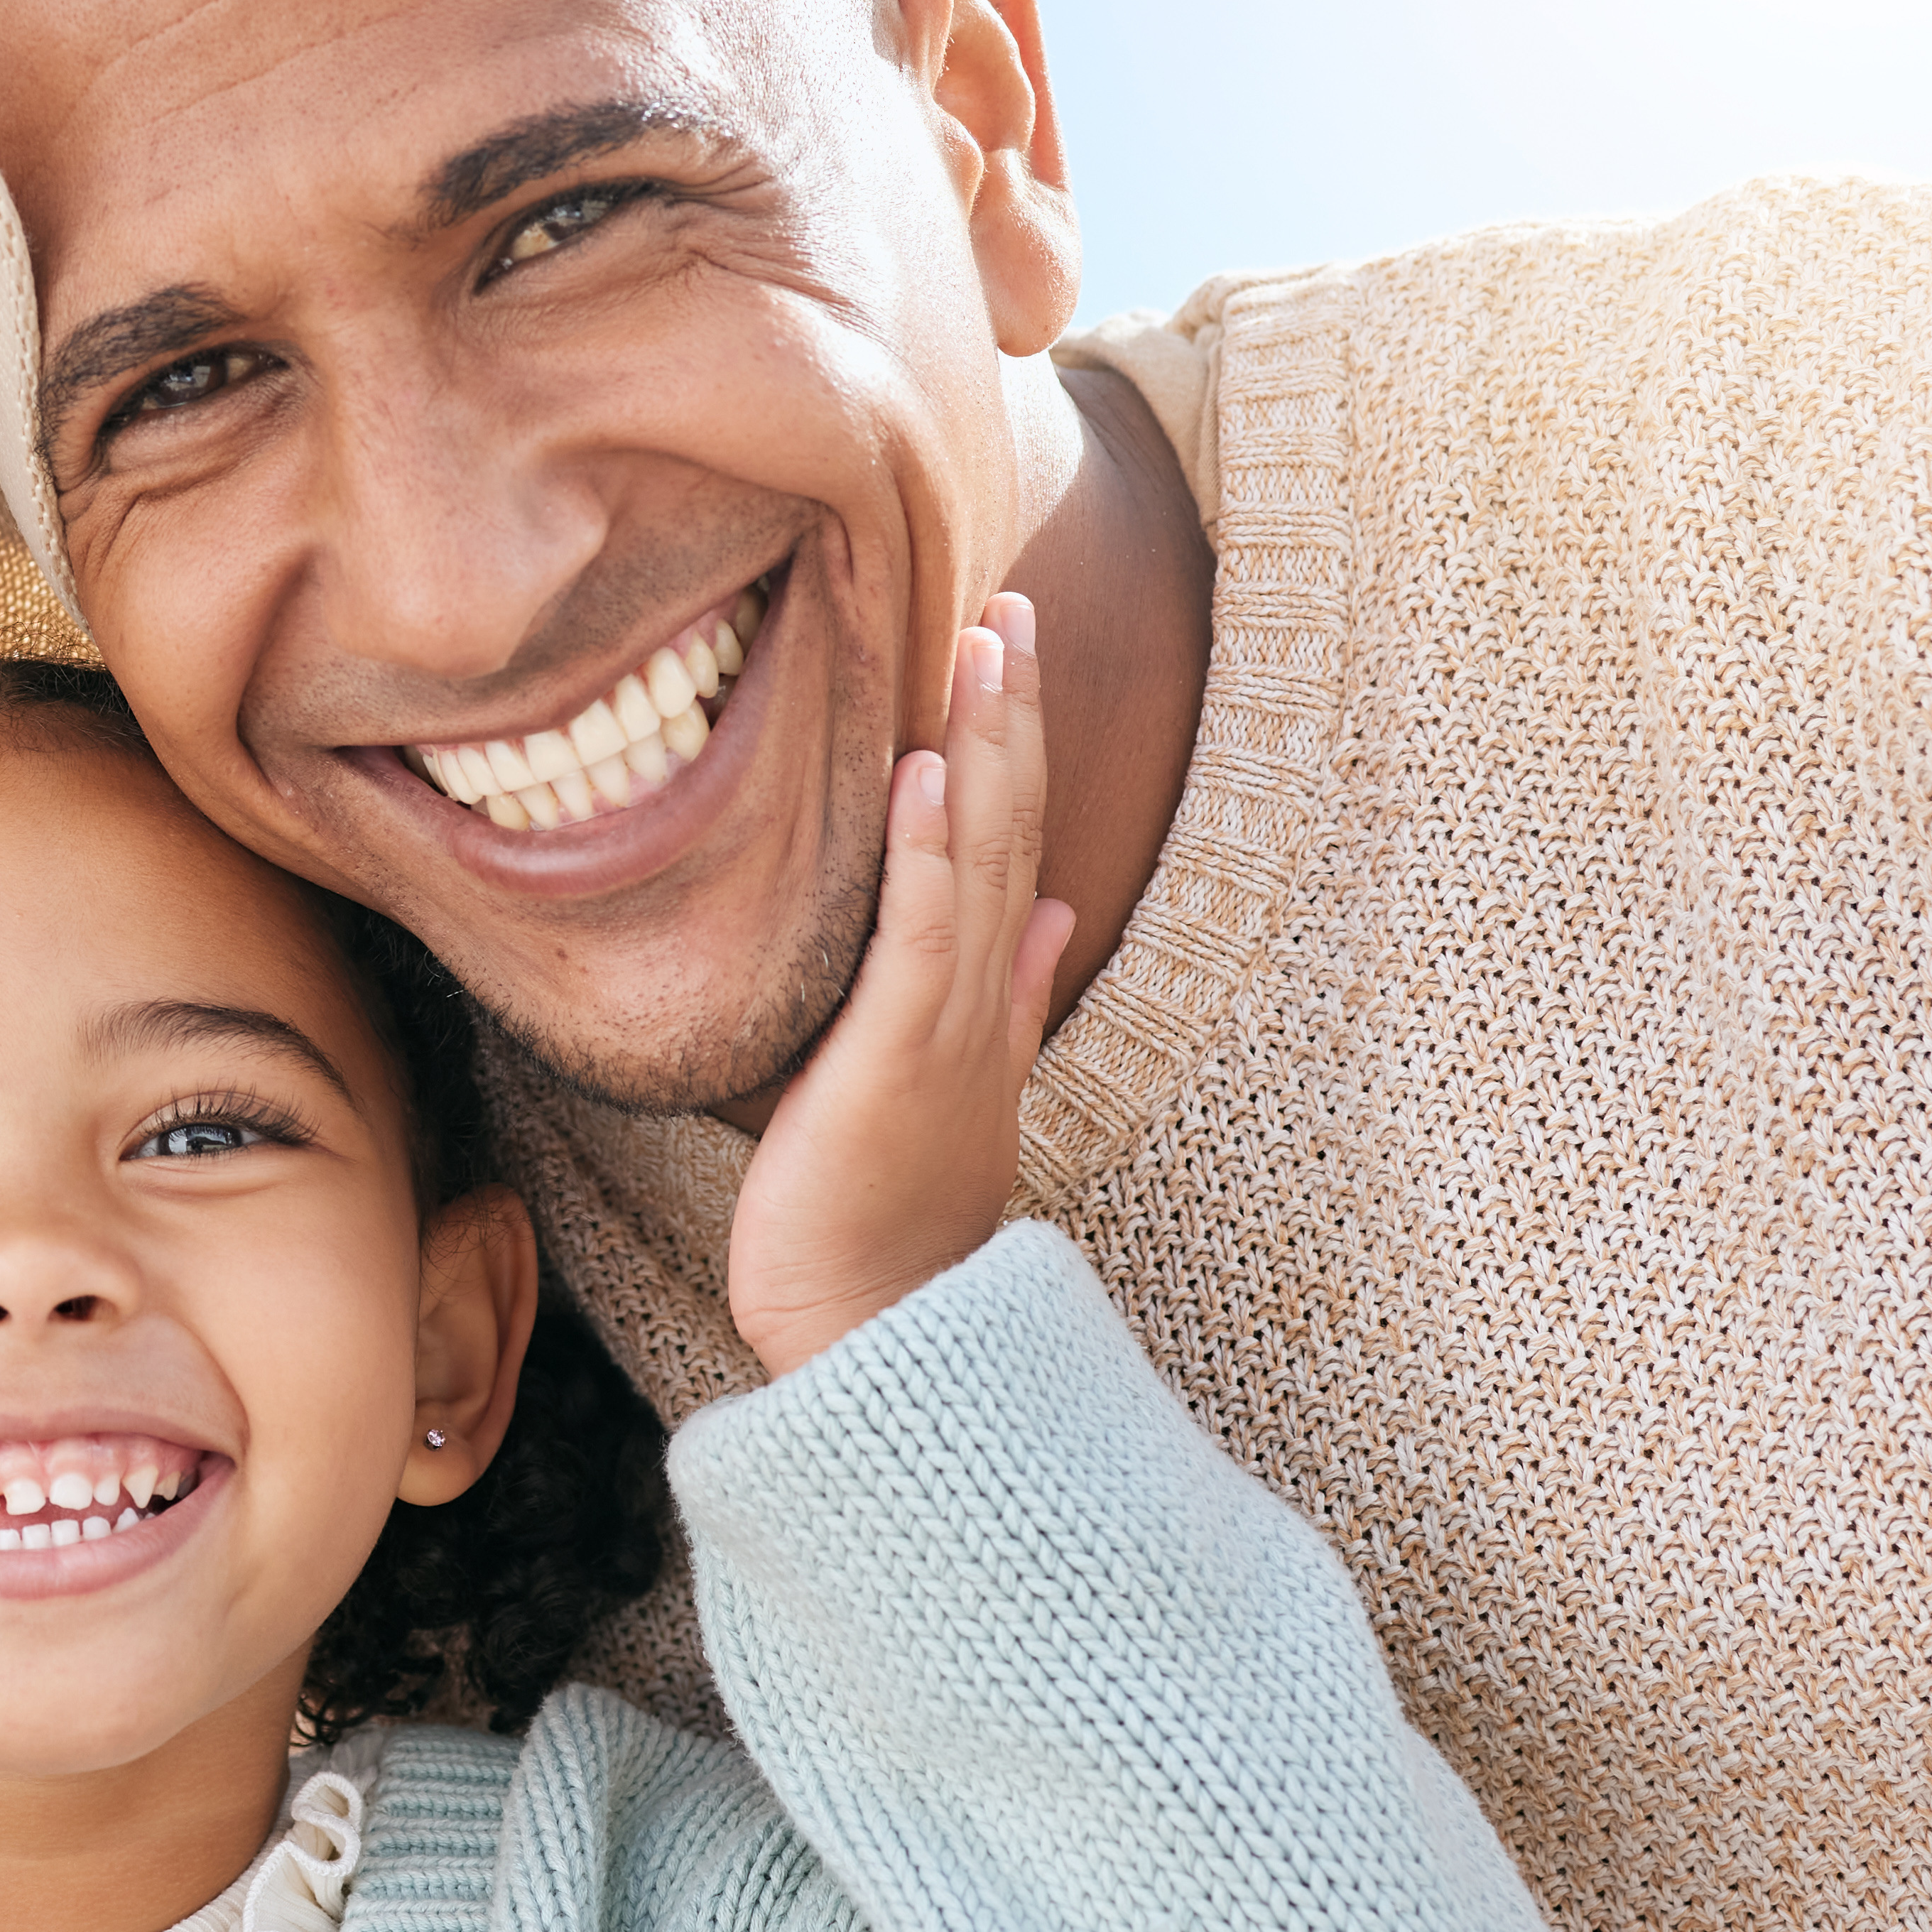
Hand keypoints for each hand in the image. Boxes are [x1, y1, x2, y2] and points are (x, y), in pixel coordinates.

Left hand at [724, 594, 1074, 1376]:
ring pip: (982, 860)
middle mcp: (982, 998)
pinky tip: (929, 773)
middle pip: (1011, 828)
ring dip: (985, 748)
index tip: (1009, 649)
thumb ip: (1009, 993)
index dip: (1016, 744)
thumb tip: (1057, 912)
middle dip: (1014, 715)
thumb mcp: (952, 1079)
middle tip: (1012, 606)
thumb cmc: (887, 1210)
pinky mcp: (898, 1054)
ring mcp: (948, 1023)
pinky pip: (921, 935)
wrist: (874, 1324)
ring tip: (985, 644)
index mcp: (987, 998)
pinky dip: (930, 851)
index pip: (1010, 844)